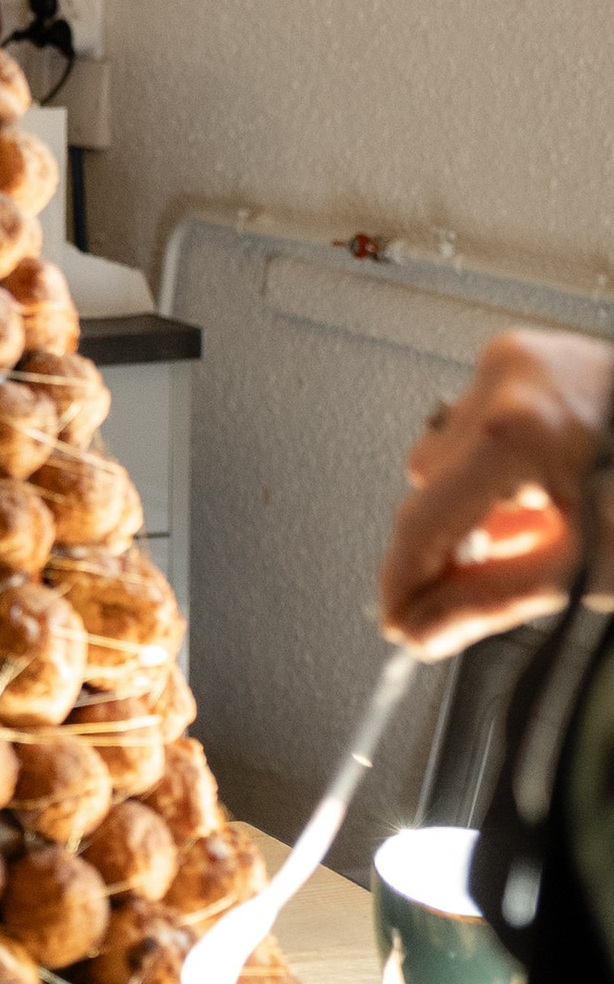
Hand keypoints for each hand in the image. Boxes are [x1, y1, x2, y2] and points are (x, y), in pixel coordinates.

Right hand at [381, 326, 613, 654]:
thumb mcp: (583, 568)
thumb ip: (493, 601)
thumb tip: (427, 629)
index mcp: (515, 435)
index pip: (419, 521)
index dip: (403, 581)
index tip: (400, 619)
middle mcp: (502, 382)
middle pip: (427, 486)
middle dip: (452, 539)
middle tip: (480, 584)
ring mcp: (510, 360)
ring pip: (448, 452)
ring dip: (477, 498)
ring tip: (534, 524)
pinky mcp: (520, 353)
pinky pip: (476, 421)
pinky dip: (498, 464)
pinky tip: (541, 485)